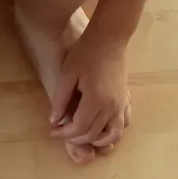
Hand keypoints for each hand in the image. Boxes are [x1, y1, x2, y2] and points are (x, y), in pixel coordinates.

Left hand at [48, 23, 130, 160]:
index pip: (79, 128)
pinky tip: (98, 128)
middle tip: (61, 132)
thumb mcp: (67, 74)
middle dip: (75, 138)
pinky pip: (121, 125)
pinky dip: (110, 133)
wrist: (110, 38)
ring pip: (111, 135)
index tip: (52, 131)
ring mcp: (121, 105)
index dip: (63, 133)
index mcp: (96, 100)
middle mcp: (112, 107)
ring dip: (95, 140)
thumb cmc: (86, 52)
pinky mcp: (125, 102)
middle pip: (93, 134)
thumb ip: (60, 100)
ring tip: (80, 135)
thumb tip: (53, 121)